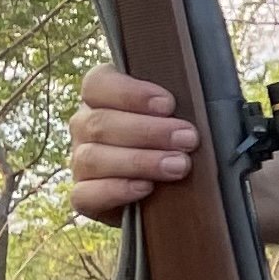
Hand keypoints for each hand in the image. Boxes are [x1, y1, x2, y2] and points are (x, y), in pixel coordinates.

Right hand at [69, 66, 199, 223]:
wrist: (168, 193)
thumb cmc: (175, 141)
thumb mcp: (177, 117)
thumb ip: (180, 104)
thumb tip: (198, 103)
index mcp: (101, 97)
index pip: (97, 83)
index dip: (130, 93)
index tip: (168, 104)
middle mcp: (85, 126)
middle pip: (100, 123)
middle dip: (149, 131)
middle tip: (188, 139)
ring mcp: (80, 162)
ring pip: (93, 158)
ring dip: (140, 161)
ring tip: (179, 165)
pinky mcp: (84, 196)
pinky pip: (86, 194)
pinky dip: (117, 190)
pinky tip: (146, 187)